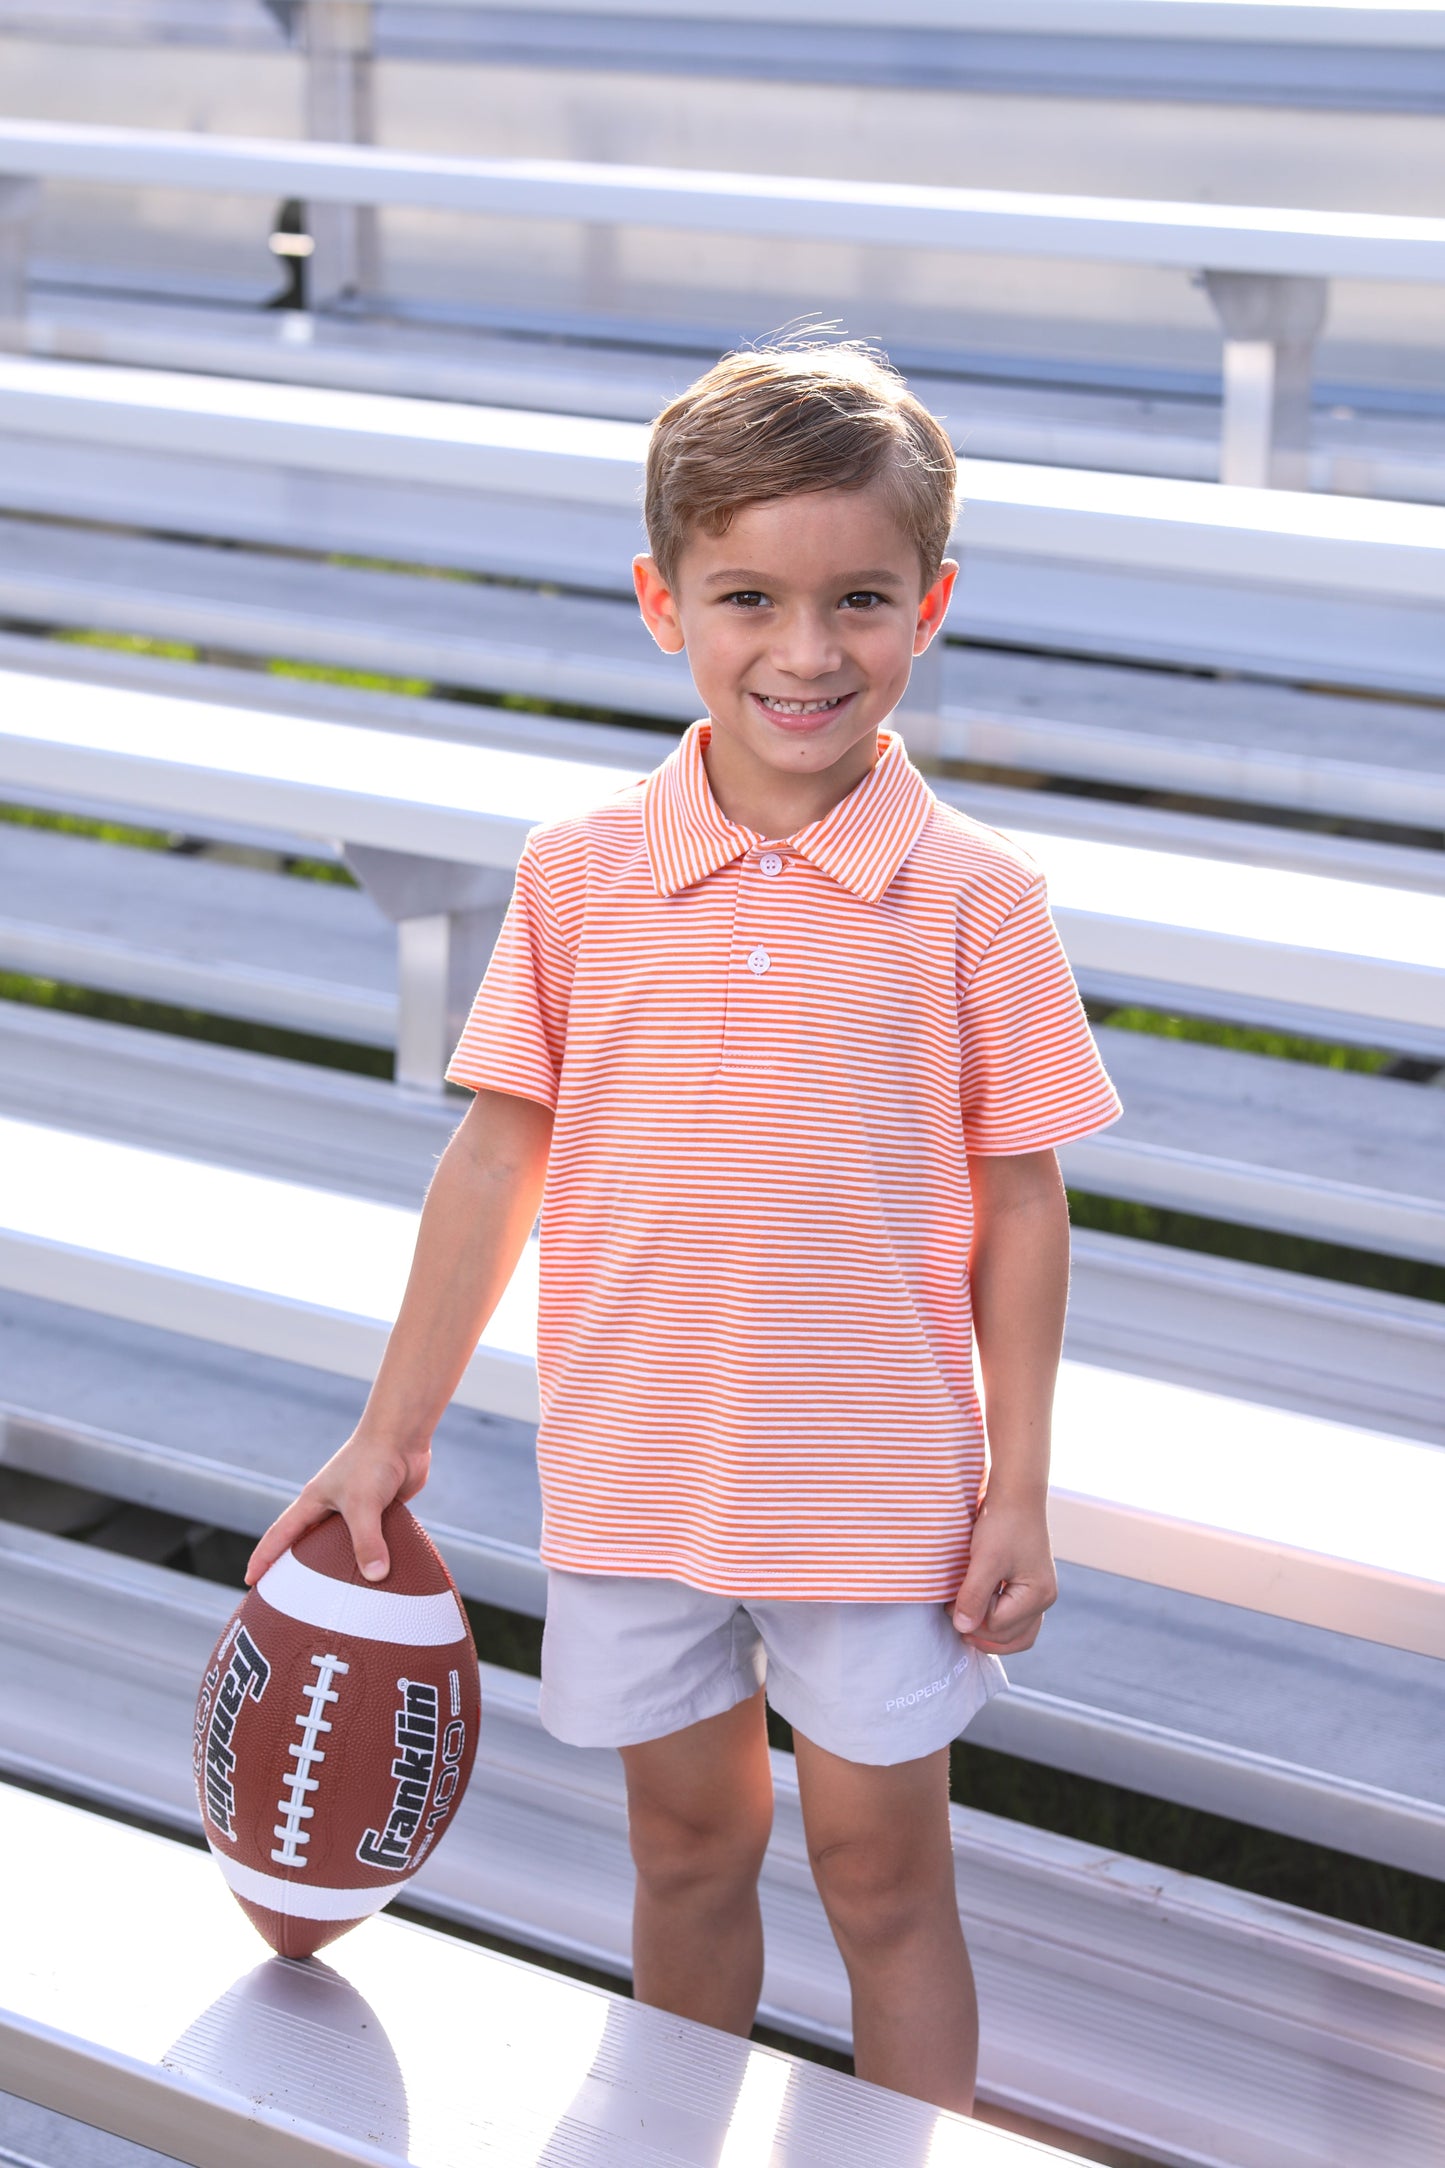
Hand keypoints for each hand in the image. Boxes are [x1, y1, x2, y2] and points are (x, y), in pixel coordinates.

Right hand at [243, 1430, 431, 1588]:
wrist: (402, 1435)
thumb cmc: (372, 1462)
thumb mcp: (363, 1506)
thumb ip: (367, 1542)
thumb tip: (375, 1577)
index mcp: (313, 1501)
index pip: (279, 1535)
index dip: (263, 1558)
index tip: (250, 1581)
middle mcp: (330, 1505)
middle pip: (307, 1543)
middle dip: (297, 1568)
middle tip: (290, 1597)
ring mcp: (355, 1506)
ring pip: (343, 1543)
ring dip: (341, 1564)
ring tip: (338, 1595)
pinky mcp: (380, 1508)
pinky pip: (374, 1538)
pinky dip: (375, 1555)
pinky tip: (382, 1575)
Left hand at [951, 1494, 1056, 1655]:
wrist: (1016, 1495)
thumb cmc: (1002, 1524)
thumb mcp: (984, 1560)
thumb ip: (973, 1596)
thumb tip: (962, 1628)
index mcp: (1038, 1595)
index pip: (998, 1625)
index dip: (972, 1615)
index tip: (950, 1600)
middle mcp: (1045, 1599)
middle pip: (1011, 1638)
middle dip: (980, 1630)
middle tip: (952, 1615)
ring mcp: (1040, 1594)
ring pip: (1018, 1634)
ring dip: (991, 1634)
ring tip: (965, 1625)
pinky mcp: (1031, 1587)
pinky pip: (1018, 1620)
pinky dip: (999, 1623)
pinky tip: (980, 1614)